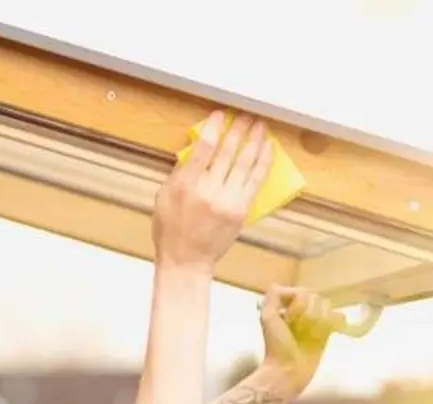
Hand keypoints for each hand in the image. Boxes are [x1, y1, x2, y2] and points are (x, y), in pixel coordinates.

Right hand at [152, 112, 274, 274]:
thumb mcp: (164, 196)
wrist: (186, 260)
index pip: (204, 147)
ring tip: (260, 126)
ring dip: (255, 142)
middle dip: (239, 130)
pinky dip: (263, 163)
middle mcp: (208, 191)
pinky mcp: (241, 211)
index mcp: (186, 184)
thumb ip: (180, 171)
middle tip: (246, 115)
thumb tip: (197, 147)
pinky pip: (255, 181)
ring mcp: (228, 201)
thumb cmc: (171, 229)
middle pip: (228, 152)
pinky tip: (268, 150)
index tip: (221, 115)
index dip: (215, 127)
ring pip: (245, 164)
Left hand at [258, 286, 342, 393]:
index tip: (288, 319)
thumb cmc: (276, 346)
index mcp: (288, 305)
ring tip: (309, 336)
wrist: (288, 371)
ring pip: (328, 308)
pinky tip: (326, 332)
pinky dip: (335, 322)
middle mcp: (302, 311)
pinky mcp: (326, 333)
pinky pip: (338, 318)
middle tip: (298, 330)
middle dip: (309, 314)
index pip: (303, 292)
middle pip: (317, 299)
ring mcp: (315, 321)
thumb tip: (287, 287)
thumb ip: (273, 296)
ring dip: (319, 321)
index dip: (299, 304)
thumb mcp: (268, 317)